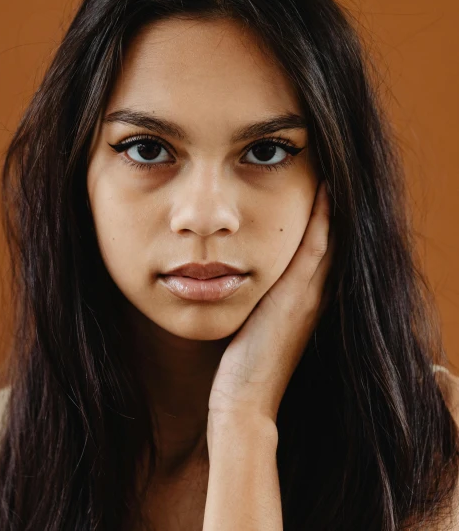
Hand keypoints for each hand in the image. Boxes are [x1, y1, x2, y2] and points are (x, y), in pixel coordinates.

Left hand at [208, 180, 333, 427]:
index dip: (328, 220)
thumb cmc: (242, 365)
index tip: (323, 189)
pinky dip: (323, 219)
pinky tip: (324, 191)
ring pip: (331, 239)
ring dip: (333, 205)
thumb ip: (258, 299)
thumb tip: (238, 275)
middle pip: (335, 240)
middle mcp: (315, 295)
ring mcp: (309, 295)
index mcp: (306, 301)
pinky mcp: (296, 296)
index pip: (324, 250)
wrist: (244, 399)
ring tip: (331, 172)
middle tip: (333, 172)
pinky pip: (316, 248)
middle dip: (334, 207)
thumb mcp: (256, 323)